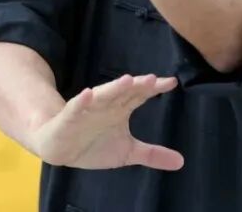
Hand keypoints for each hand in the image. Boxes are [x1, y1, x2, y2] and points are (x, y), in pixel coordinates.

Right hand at [26, 73, 182, 170]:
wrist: (60, 149)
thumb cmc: (94, 145)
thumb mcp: (127, 152)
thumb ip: (152, 154)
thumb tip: (181, 161)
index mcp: (121, 109)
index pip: (140, 95)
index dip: (155, 88)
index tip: (172, 82)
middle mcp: (107, 105)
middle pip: (125, 92)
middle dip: (138, 85)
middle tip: (152, 79)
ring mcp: (88, 109)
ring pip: (103, 96)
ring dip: (114, 88)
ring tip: (127, 80)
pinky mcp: (69, 118)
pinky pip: (75, 108)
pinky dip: (81, 101)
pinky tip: (87, 94)